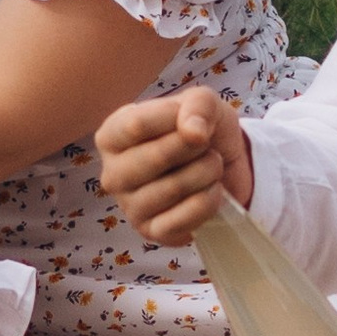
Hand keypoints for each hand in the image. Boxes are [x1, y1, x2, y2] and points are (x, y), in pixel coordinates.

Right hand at [95, 85, 251, 242]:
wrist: (225, 168)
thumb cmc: (201, 130)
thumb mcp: (203, 103)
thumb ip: (197, 105)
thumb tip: (192, 133)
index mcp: (111, 136)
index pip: (136, 125)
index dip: (176, 120)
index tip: (193, 121)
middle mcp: (112, 173)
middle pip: (155, 158)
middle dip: (195, 148)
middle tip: (207, 146)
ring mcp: (129, 207)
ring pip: (174, 188)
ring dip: (207, 172)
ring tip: (211, 167)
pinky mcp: (151, 233)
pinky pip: (185, 218)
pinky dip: (210, 201)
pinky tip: (211, 192)